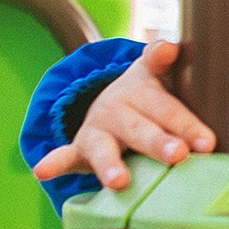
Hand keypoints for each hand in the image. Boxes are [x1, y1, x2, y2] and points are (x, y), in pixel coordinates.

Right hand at [32, 40, 216, 190]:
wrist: (115, 101)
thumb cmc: (151, 96)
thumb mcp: (165, 76)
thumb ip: (175, 65)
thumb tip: (175, 46)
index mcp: (145, 87)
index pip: (164, 96)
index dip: (179, 106)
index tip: (186, 95)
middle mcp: (120, 105)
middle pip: (142, 126)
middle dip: (159, 142)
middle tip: (179, 154)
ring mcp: (99, 127)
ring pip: (105, 147)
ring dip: (110, 164)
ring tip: (119, 181)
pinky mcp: (81, 147)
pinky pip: (65, 156)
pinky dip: (55, 163)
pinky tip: (42, 171)